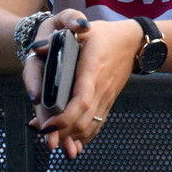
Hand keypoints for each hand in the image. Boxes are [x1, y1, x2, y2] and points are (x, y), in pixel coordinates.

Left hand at [27, 12, 139, 157]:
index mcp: (92, 70)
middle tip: (43, 135)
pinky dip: (83, 136)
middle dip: (62, 133)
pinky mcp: (108, 101)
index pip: (81, 101)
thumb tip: (38, 49)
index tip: (48, 124)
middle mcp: (101, 88)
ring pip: (89, 127)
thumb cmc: (105, 35)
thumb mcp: (85, 30)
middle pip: (83, 120)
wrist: (133, 42)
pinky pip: (97, 125)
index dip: (65, 117)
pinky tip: (70, 141)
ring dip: (70, 137)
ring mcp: (106, 97)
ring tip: (51, 137)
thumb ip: (61, 37)